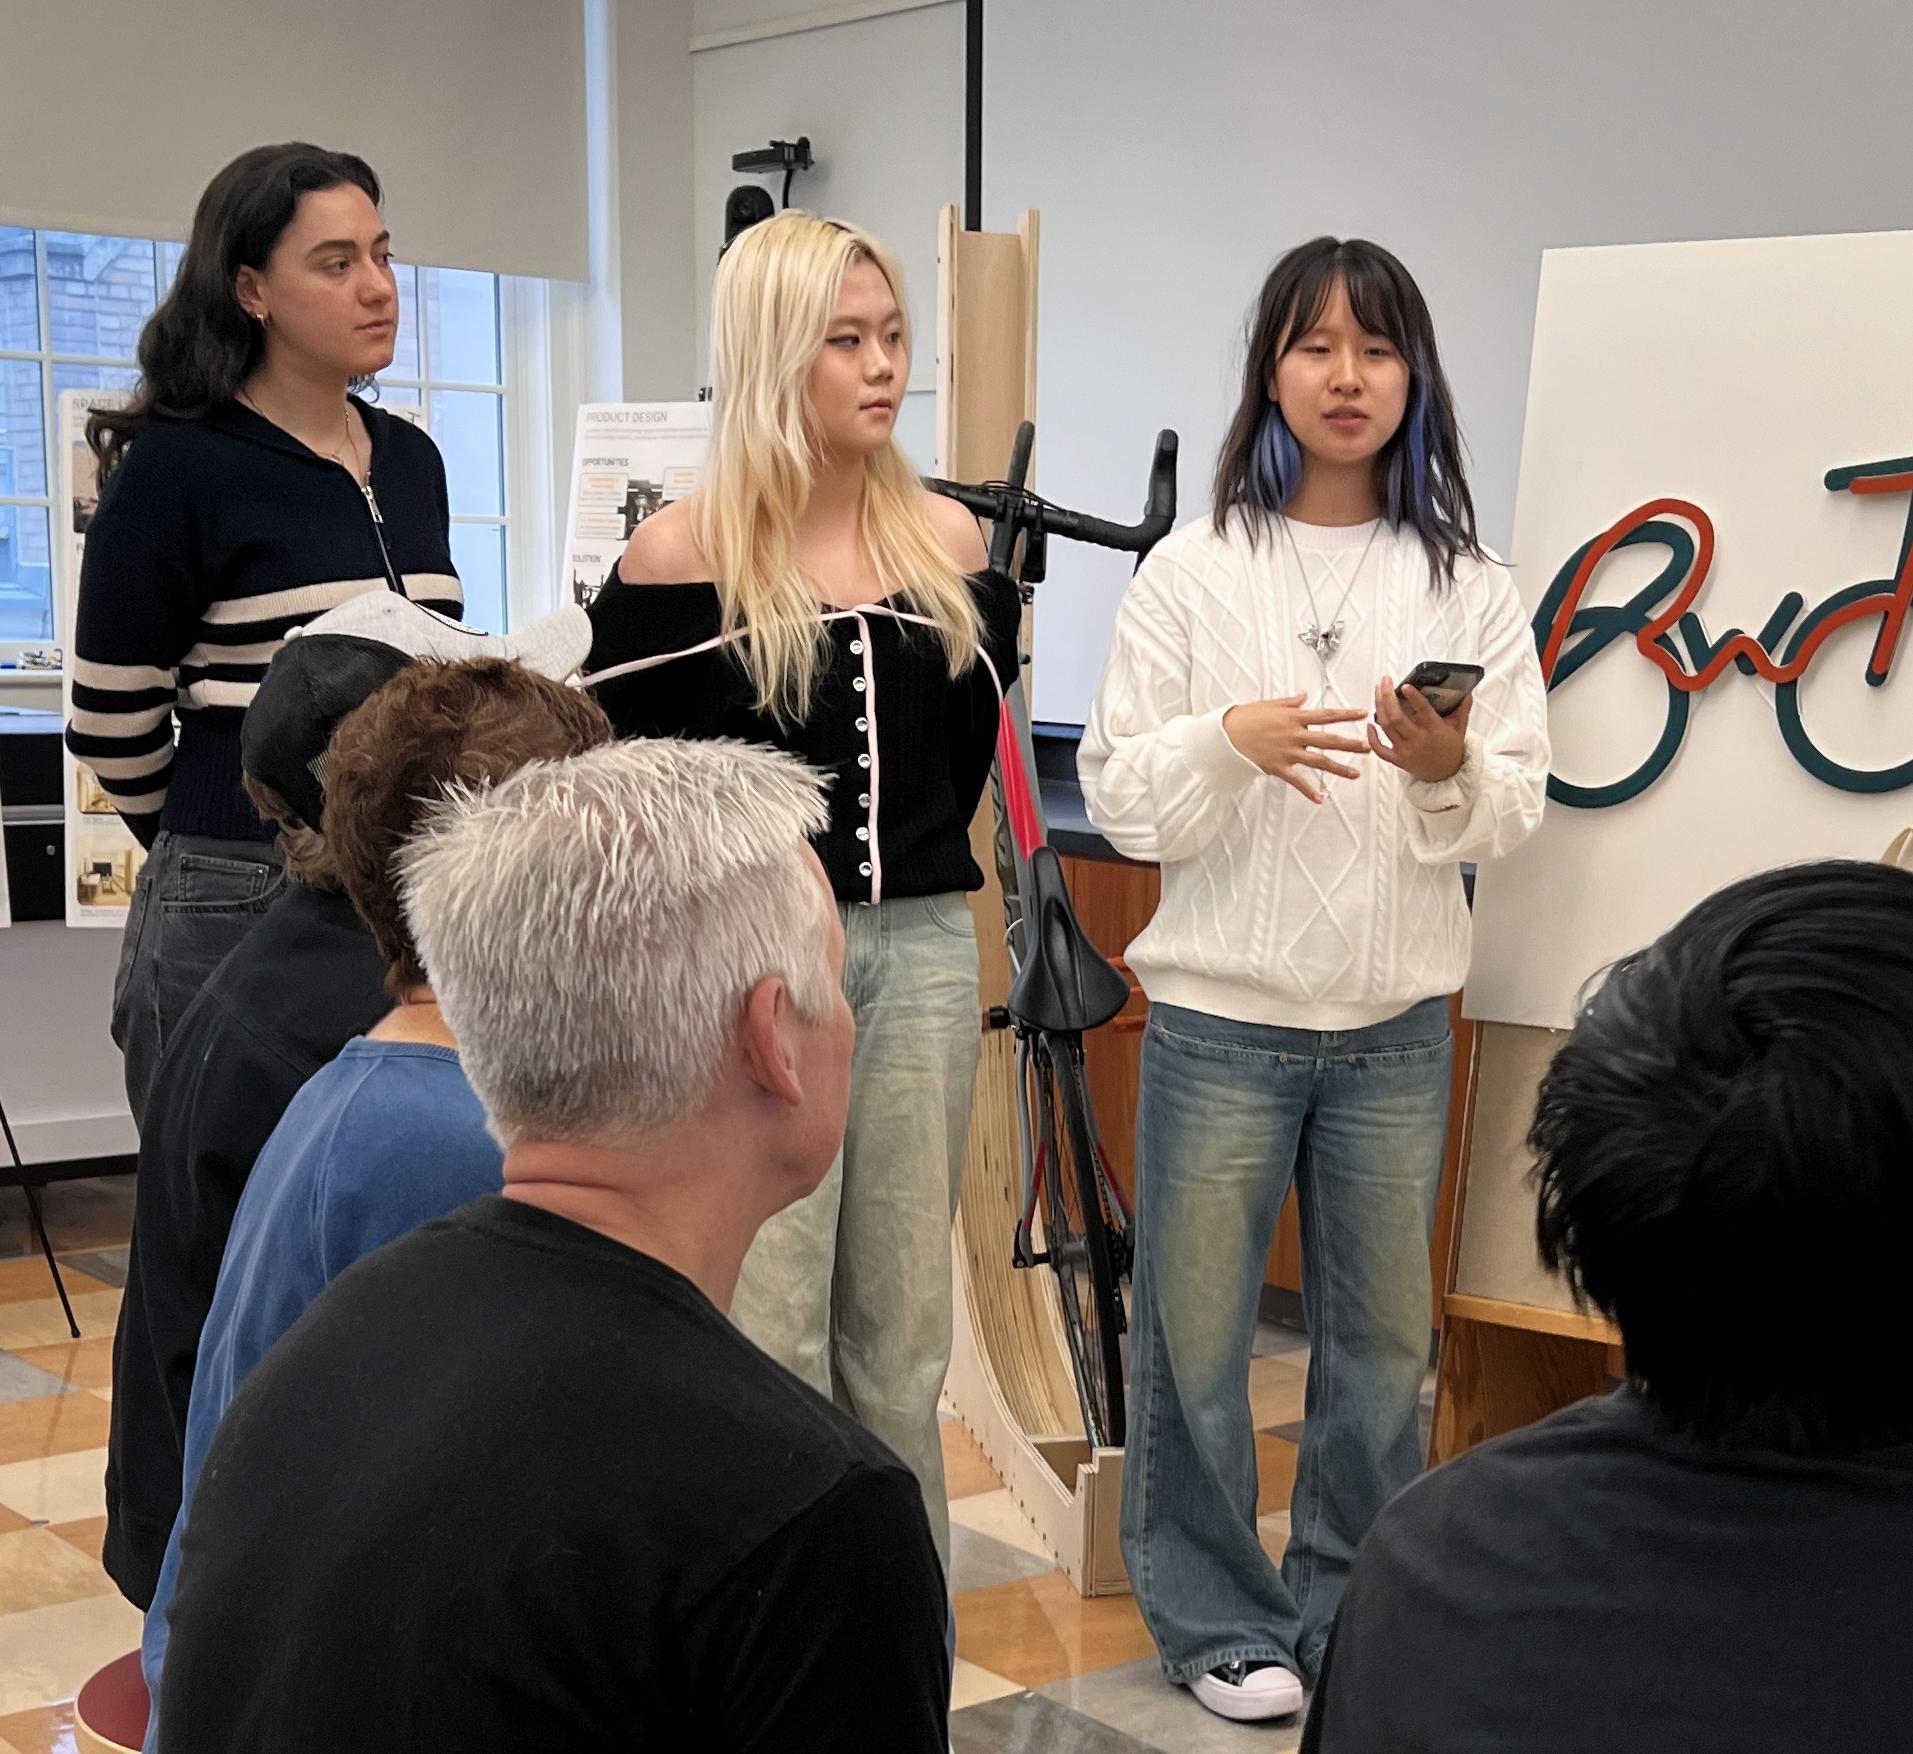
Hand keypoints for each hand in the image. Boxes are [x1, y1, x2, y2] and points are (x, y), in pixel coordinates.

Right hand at [1222, 695, 1370, 804]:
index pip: (1326, 715)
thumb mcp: (1269, 704)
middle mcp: (1295, 734)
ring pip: (1319, 762)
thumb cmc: (1245, 717)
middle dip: (1350, 744)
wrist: (1225, 735)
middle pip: (1329, 740)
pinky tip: (1320, 799)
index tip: (1363, 713)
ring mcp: (1288, 752)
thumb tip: (1304, 696)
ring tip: (1355, 774)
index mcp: (1294, 716)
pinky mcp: (1278, 767)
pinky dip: (1309, 791)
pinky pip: (1297, 781)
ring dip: (1338, 769)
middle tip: (1367, 748)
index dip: (1346, 714)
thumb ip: (1290, 702)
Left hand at [1370, 678, 1470, 782]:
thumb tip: (1466, 692)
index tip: (1405, 685)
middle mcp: (1418, 740)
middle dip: (1387, 697)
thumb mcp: (1460, 728)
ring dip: (1379, 707)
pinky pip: (1380, 749)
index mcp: (1435, 730)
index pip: (1423, 711)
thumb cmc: (1450, 749)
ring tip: (1378, 691)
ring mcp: (1406, 751)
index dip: (1413, 698)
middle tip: (1385, 681)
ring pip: (1387, 727)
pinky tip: (1370, 722)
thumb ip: (1462, 709)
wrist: (1445, 774)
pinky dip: (1372, 737)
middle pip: (1397, 718)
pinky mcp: (1397, 760)